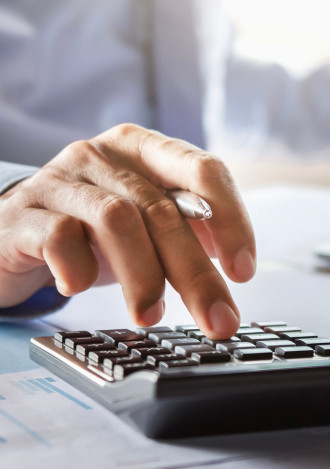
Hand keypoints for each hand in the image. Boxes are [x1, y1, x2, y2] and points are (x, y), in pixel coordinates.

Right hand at [0, 124, 255, 337]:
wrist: (13, 232)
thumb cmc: (88, 230)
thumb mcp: (141, 224)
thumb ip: (185, 230)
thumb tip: (233, 263)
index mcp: (141, 149)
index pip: (202, 169)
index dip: (231, 219)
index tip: (242, 271)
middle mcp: (102, 155)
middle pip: (161, 208)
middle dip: (195, 272)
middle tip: (217, 319)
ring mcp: (61, 180)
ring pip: (116, 220)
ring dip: (143, 276)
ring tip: (150, 314)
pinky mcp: (26, 212)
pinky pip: (61, 237)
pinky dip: (80, 269)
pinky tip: (78, 286)